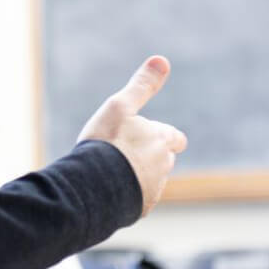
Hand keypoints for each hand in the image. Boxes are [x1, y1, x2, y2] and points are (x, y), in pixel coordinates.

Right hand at [76, 57, 187, 216]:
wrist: (93, 185)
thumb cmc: (106, 142)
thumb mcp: (120, 106)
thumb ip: (142, 85)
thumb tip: (162, 59)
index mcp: (162, 140)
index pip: (175, 138)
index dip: (167, 137)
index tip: (159, 137)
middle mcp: (164, 165)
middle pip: (165, 160)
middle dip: (152, 157)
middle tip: (129, 154)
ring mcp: (154, 189)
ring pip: (152, 180)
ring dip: (139, 176)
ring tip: (116, 173)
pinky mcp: (142, 208)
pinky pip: (139, 200)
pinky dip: (129, 195)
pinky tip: (111, 191)